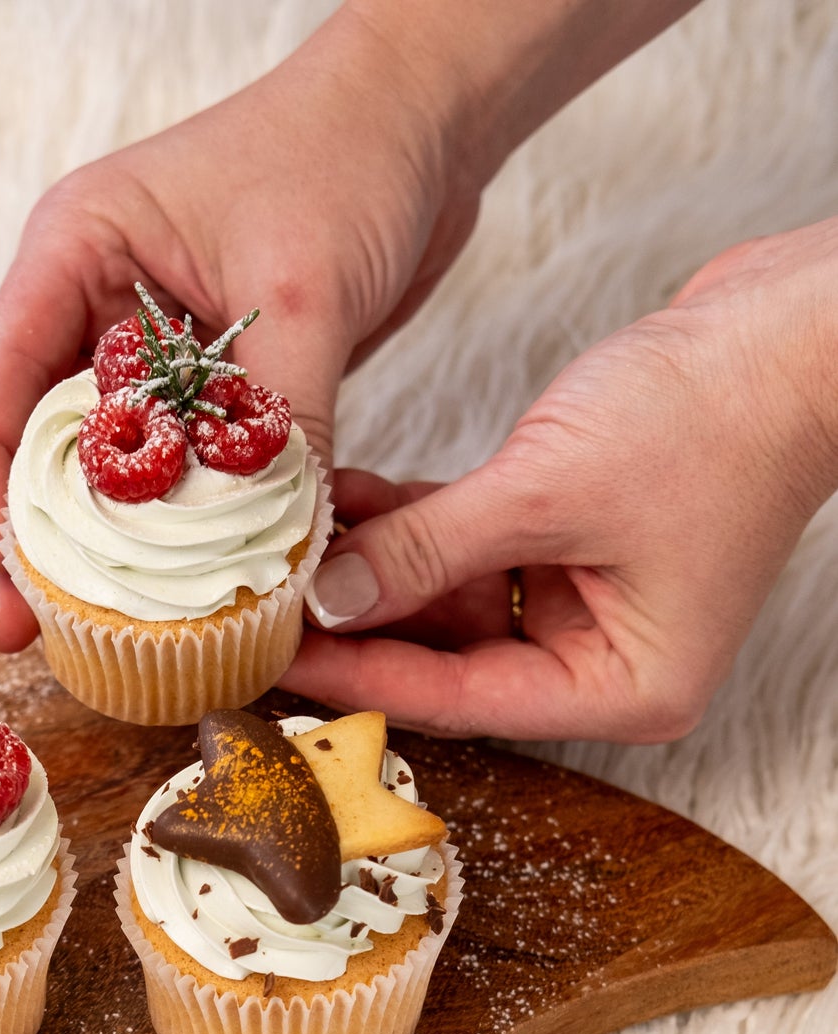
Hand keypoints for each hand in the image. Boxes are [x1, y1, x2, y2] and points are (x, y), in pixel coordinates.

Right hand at [0, 3, 482, 649]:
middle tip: (31, 633)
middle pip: (37, 444)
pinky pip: (180, 470)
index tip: (0, 581)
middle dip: (34, 544)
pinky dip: (183, 527)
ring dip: (109, 549)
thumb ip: (274, 424)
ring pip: (110, 468)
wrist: (427, 120)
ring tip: (100, 632)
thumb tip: (275, 554)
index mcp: (74, 254)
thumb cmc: (349, 153)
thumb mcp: (304, 292)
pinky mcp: (207, 382)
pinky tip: (187, 589)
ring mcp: (149, 349)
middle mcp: (96, 307)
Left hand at [284, 218, 837, 741]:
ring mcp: (583, 595)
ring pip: (447, 595)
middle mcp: (600, 654)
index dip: (356, 677)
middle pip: (445, 656)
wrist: (795, 324)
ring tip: (286, 543)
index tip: (270, 660)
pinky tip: (342, 498)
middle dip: (355, 621)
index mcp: (619, 685)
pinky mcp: (565, 535)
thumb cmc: (714, 417)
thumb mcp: (544, 495)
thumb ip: (426, 552)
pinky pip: (466, 542)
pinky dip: (410, 520)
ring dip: (374, 562)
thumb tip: (331, 599)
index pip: (457, 700)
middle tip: (258, 606)